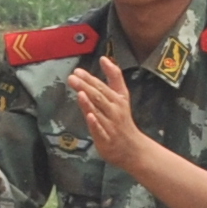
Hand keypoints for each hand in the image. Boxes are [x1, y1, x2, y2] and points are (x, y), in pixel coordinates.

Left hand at [67, 50, 147, 168]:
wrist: (133, 149)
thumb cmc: (123, 119)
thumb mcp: (122, 96)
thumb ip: (114, 77)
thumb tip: (104, 58)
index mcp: (117, 100)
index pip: (102, 87)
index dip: (90, 79)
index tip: (78, 71)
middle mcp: (114, 111)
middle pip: (99, 97)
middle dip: (86, 87)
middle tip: (73, 77)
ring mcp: (110, 126)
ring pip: (99, 113)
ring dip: (89, 103)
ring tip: (80, 92)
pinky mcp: (106, 140)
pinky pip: (100, 131)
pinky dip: (95, 124)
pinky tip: (89, 116)